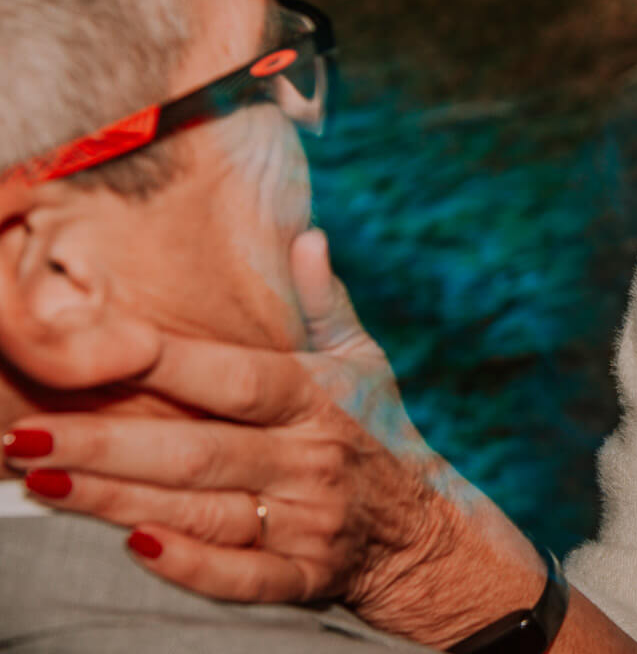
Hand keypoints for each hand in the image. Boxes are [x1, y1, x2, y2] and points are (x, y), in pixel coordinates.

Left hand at [1, 231, 543, 644]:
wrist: (420, 529)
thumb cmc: (373, 430)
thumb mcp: (363, 360)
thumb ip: (325, 301)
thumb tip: (306, 236)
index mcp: (318, 400)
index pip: (239, 379)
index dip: (172, 363)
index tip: (101, 347)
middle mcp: (312, 459)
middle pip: (200, 452)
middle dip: (106, 444)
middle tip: (24, 434)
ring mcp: (309, 523)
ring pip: (204, 512)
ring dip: (118, 500)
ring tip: (41, 481)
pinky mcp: (305, 577)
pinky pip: (243, 578)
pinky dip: (191, 565)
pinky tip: (132, 545)